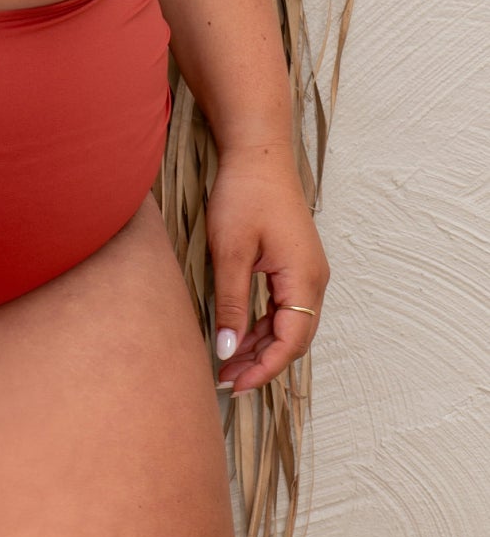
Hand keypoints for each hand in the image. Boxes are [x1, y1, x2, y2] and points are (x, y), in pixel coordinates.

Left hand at [206, 146, 330, 393]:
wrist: (257, 151)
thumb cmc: (244, 194)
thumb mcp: (230, 251)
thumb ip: (232, 303)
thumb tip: (228, 350)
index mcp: (304, 279)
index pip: (290, 342)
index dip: (263, 369)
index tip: (232, 385)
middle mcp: (314, 280)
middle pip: (293, 338)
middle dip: (261, 363)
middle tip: (224, 379)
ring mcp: (307, 271)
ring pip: (288, 324)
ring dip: (261, 344)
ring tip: (227, 361)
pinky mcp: (294, 263)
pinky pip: (284, 306)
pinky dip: (263, 323)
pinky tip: (239, 332)